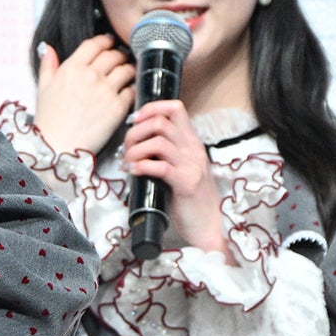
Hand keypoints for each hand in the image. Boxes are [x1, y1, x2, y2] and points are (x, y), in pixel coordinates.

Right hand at [32, 34, 134, 154]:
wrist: (58, 145)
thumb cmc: (49, 119)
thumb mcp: (42, 87)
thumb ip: (48, 65)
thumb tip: (47, 48)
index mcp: (71, 68)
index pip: (94, 44)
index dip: (104, 41)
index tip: (109, 42)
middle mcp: (90, 76)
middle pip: (113, 55)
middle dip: (118, 54)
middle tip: (120, 58)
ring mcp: (106, 91)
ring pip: (127, 69)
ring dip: (129, 68)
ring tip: (128, 72)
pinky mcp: (118, 107)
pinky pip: (132, 90)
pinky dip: (133, 88)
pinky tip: (129, 90)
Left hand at [122, 99, 228, 257]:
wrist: (208, 226)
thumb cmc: (189, 198)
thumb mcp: (180, 167)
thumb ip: (165, 152)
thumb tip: (134, 141)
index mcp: (191, 142)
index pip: (175, 109)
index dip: (151, 108)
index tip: (135, 121)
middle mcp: (193, 150)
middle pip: (160, 122)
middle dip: (135, 133)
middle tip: (126, 149)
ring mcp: (192, 166)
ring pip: (158, 142)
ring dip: (135, 150)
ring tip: (128, 163)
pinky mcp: (187, 184)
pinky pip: (160, 166)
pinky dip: (141, 166)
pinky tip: (134, 172)